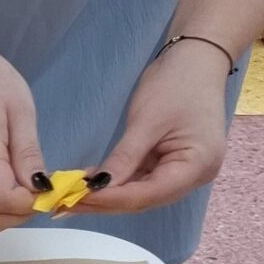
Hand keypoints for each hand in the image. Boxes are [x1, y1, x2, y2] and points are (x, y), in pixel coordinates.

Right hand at [0, 39, 42, 231]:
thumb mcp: (20, 110)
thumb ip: (28, 153)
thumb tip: (41, 189)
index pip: (4, 200)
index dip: (32, 202)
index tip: (51, 185)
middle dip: (20, 215)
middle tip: (40, 191)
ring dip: (6, 215)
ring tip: (25, 190)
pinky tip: (9, 187)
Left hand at [89, 39, 231, 212]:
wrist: (196, 60)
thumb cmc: (177, 84)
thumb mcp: (147, 121)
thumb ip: (124, 158)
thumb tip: (97, 187)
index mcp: (197, 166)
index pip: (148, 195)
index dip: (111, 199)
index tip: (77, 199)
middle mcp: (194, 176)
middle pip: (143, 199)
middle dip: (104, 202)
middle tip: (65, 203)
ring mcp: (184, 172)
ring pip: (139, 193)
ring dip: (107, 195)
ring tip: (72, 195)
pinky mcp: (171, 165)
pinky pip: (141, 180)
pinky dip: (116, 182)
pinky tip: (90, 182)